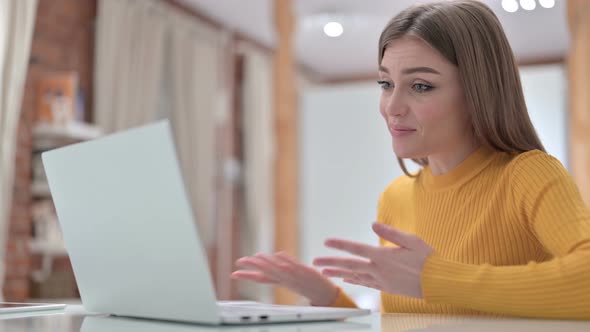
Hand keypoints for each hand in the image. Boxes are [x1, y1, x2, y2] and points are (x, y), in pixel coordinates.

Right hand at [232, 252, 339, 305]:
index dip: (248, 276)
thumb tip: (275, 257)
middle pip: (266, 273)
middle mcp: (286, 280)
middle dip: (253, 267)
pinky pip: (295, 266)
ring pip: (278, 269)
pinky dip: (287, 261)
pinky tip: (279, 254)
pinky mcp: (306, 273)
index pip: (262, 278)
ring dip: (267, 263)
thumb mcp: (293, 280)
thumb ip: (284, 269)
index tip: (234, 274)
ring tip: (256, 256)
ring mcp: (296, 277)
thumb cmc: (309, 287)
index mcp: (282, 282)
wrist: (327, 296)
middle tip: (240, 261)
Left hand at [313, 222, 433, 298]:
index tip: (327, 242)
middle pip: (349, 265)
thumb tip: (373, 224)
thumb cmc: (428, 259)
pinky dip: (354, 280)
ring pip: (354, 277)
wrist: (438, 283)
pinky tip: (346, 279)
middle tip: (315, 261)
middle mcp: (379, 270)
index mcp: (383, 256)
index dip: (340, 245)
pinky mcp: (386, 288)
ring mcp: (381, 281)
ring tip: (324, 272)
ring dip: (338, 273)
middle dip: (331, 263)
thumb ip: (390, 233)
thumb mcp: (411, 241)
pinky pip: (365, 284)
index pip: (356, 249)